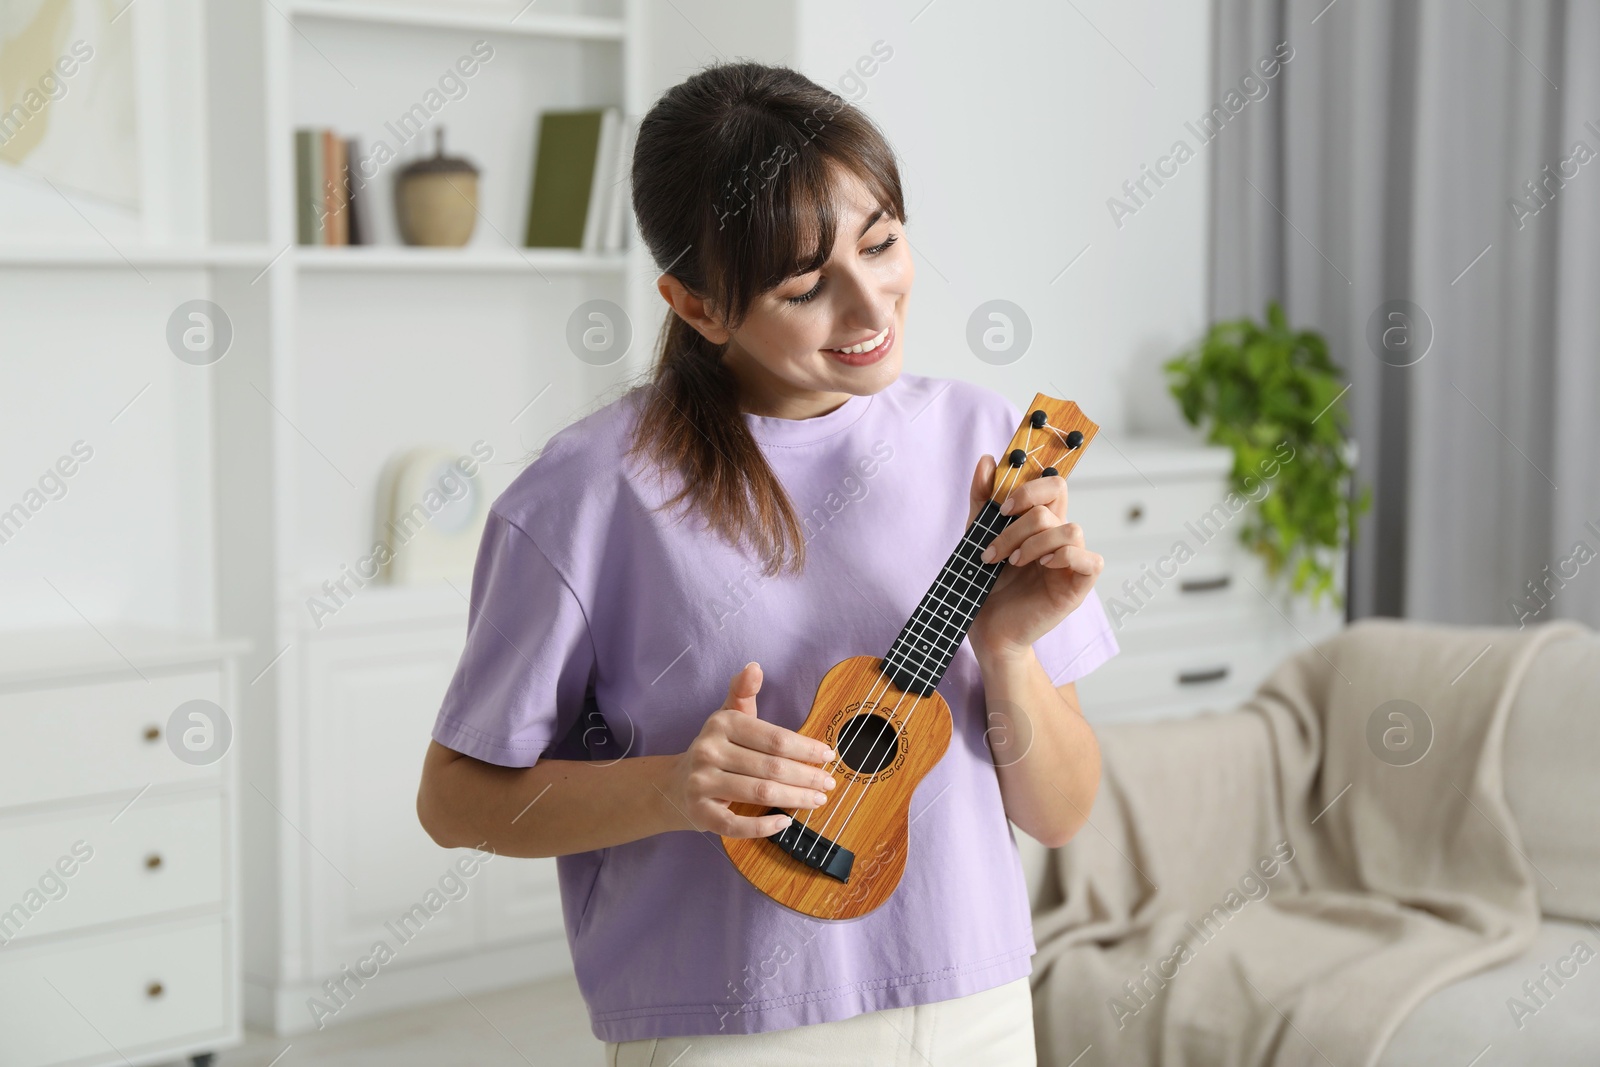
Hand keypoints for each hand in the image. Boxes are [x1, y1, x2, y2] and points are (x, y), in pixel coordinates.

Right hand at [662, 662, 838, 837]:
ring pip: (759, 793)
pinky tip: (785, 823)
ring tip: (817, 800)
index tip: (828, 755)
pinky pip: (736, 825)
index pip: (774, 738)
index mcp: (721, 724)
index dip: (805, 748)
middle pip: (771, 767)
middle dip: (806, 776)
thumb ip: (742, 692)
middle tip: (829, 783)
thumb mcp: (727, 716)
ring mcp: (702, 784)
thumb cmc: (715, 748)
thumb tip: (754, 667)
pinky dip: (763, 826)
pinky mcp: (701, 814)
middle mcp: (709, 752)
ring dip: (795, 798)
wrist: (674, 784)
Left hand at [965, 454, 1104, 661]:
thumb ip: (982, 500)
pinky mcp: (1078, 585)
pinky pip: (1090, 559)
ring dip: (1033, 542)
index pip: (1053, 484)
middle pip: (1057, 499)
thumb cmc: (984, 585)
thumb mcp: (977, 536)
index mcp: (1040, 523)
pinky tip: (1041, 566)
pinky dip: (1064, 556)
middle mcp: (1058, 537)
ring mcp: (1071, 561)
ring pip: (1070, 527)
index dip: (1029, 486)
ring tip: (1011, 563)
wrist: (987, 630)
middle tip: (996, 544)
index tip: (1000, 508)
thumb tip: (986, 460)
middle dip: (1020, 519)